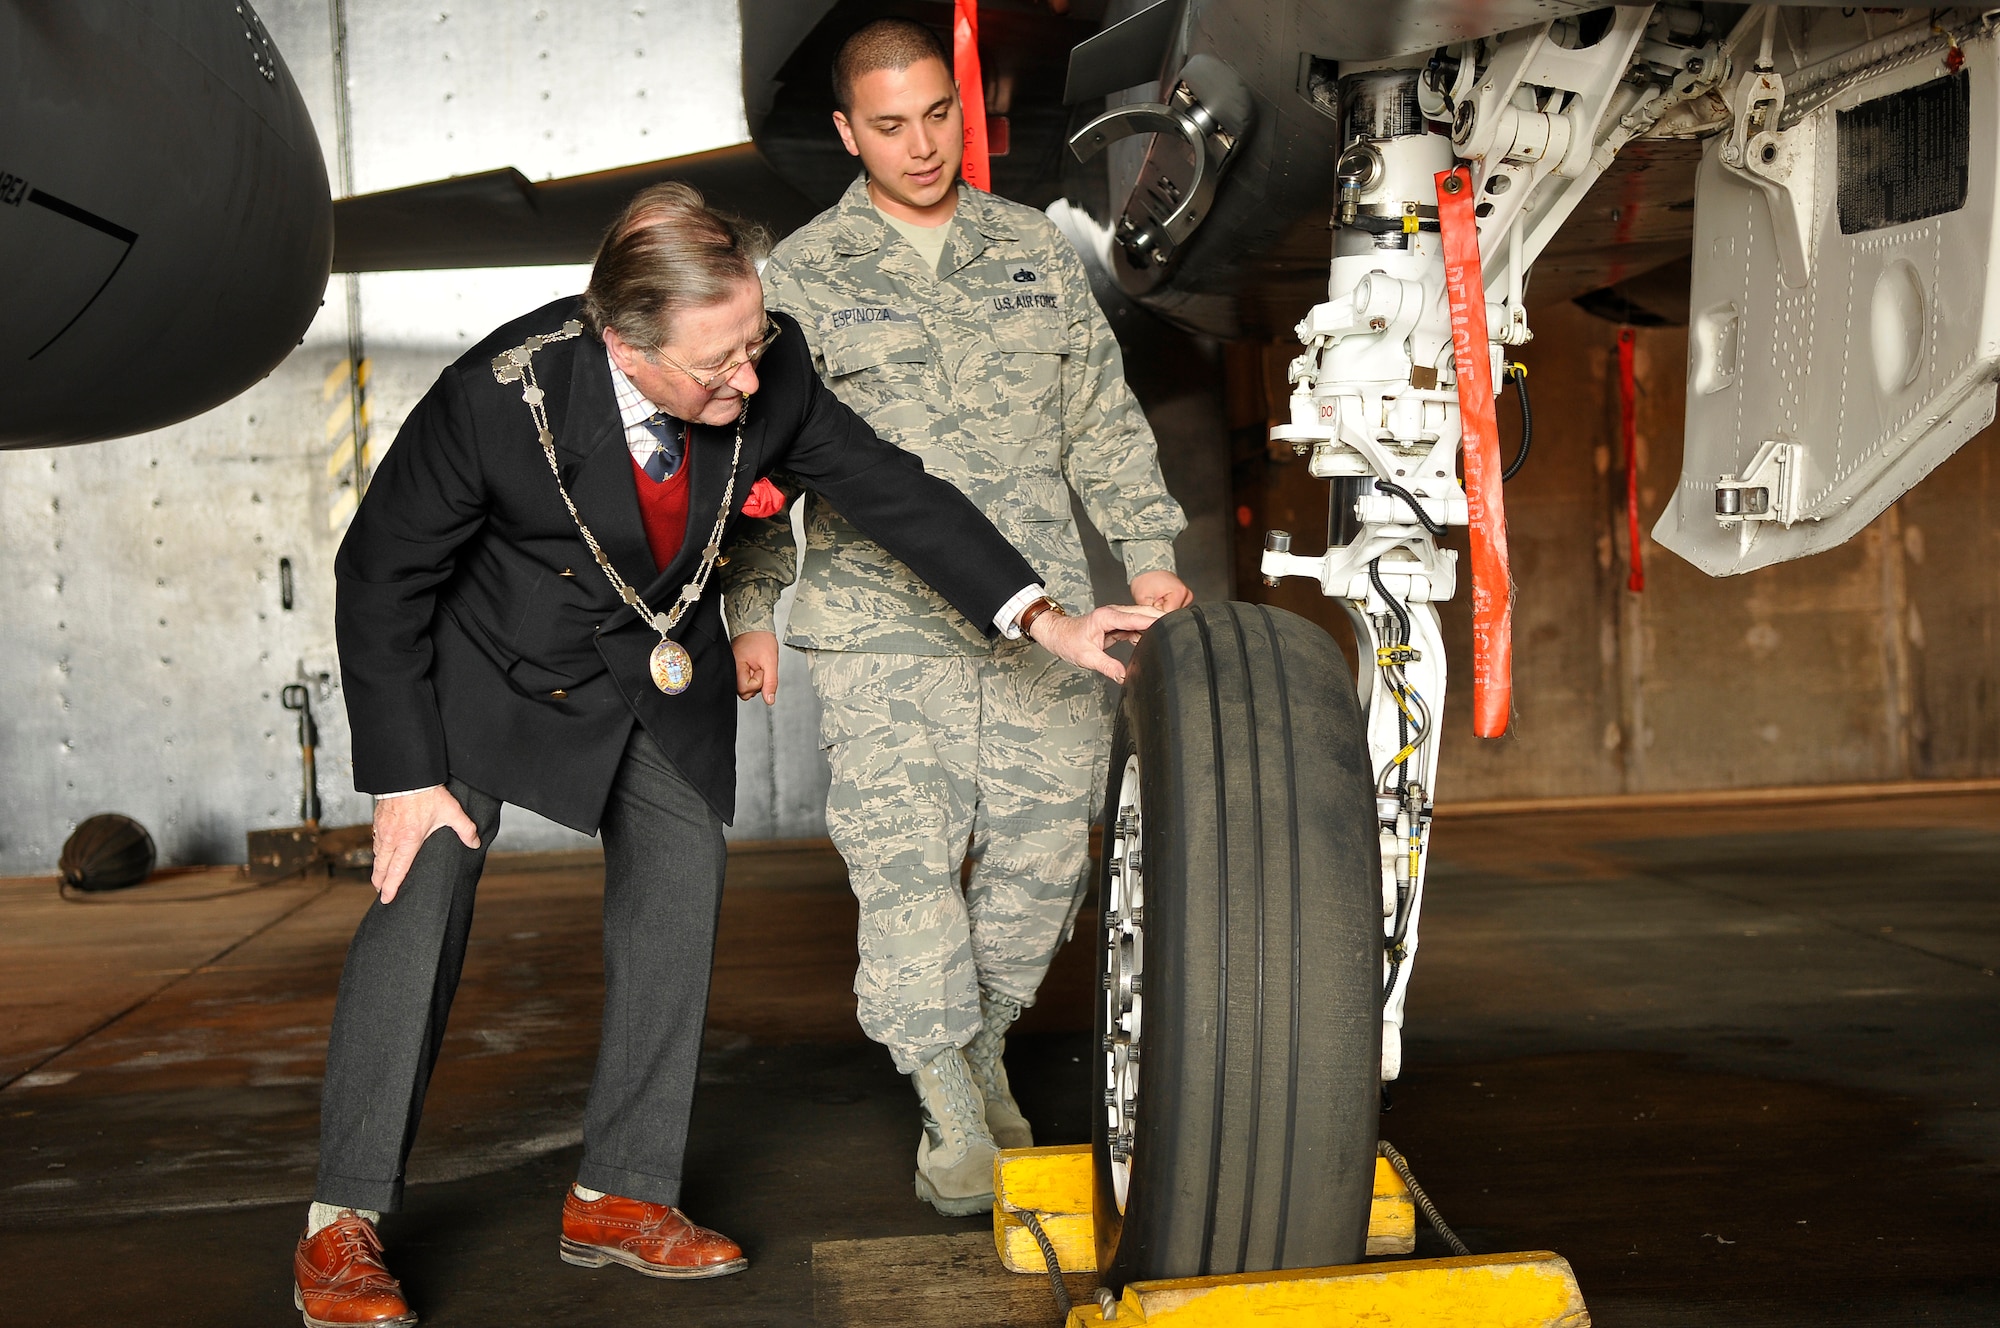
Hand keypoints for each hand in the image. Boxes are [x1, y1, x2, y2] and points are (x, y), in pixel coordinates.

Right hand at [371, 786, 479, 903]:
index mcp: (409, 840)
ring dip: (377, 867)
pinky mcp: (377, 820)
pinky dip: (376, 850)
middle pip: (382, 866)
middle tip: (379, 892)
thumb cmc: (428, 793)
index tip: (386, 898)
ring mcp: (382, 829)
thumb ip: (465, 829)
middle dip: (380, 881)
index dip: (391, 886)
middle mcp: (392, 837)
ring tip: (378, 877)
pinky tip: (379, 853)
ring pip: (377, 854)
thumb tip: (475, 843)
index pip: (398, 869)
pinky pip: (375, 840)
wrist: (408, 774)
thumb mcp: (451, 812)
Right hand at [733, 630, 779, 703]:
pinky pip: (743, 679)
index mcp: (736, 667)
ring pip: (744, 687)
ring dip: (754, 680)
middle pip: (744, 692)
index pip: (745, 689)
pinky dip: (751, 675)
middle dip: (756, 683)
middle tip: (760, 667)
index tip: (761, 669)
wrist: (754, 625)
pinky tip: (753, 666)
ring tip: (756, 665)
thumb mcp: (770, 661)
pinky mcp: (734, 668)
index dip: (757, 682)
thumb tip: (769, 700)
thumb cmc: (760, 639)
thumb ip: (770, 682)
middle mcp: (731, 670)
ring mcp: (732, 669)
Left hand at [1027, 604, 1162, 683]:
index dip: (1155, 620)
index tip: (1172, 623)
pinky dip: (1145, 632)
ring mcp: (1116, 618)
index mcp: (1107, 617)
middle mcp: (1114, 614)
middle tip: (1179, 627)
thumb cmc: (1068, 641)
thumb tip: (1124, 677)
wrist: (1057, 634)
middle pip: (1144, 613)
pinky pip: (1136, 626)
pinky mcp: (1117, 624)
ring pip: (1141, 618)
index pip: (1137, 617)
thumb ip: (1107, 667)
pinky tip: (1152, 640)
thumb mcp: (1087, 657)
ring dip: (1154, 626)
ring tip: (1169, 637)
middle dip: (1161, 619)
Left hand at [1130, 570, 1192, 612]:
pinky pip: (1174, 610)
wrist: (1147, 568)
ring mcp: (1186, 597)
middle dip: (1159, 614)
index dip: (1156, 618)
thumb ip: (1149, 615)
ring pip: (1173, 615)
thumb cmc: (1145, 579)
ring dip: (1163, 611)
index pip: (1169, 617)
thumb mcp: (1142, 599)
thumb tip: (1151, 626)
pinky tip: (1161, 601)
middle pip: (1172, 617)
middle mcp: (1186, 595)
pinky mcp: (1184, 598)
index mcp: (1179, 593)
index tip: (1150, 611)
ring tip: (1156, 601)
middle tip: (1152, 604)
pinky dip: (1166, 608)